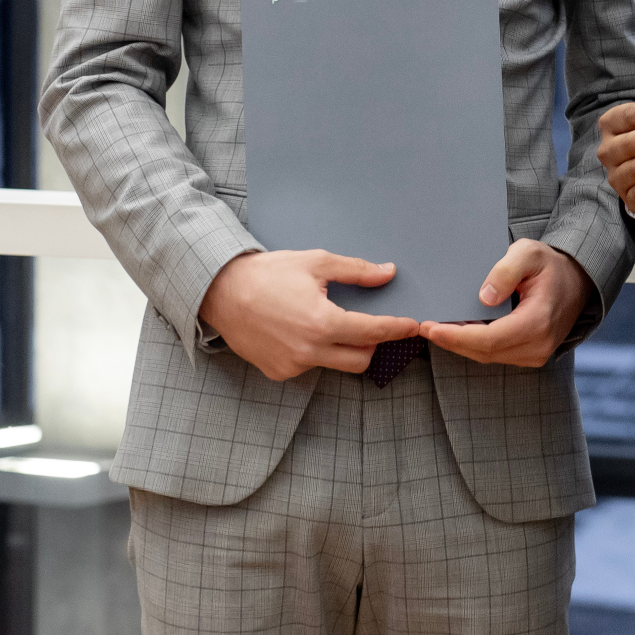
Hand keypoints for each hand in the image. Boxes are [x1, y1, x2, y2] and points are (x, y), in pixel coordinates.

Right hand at [198, 249, 420, 381]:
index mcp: (323, 323)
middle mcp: (309, 351)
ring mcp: (292, 366)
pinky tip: (304, 331)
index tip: (413, 326)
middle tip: (373, 324)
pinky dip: (317, 352)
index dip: (397, 329)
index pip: (374, 332)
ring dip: (345, 348)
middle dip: (374, 344)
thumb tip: (388, 273)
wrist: (221, 292)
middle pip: (361, 360)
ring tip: (334, 323)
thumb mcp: (317, 263)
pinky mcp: (278, 372)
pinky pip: (310, 366)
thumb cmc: (270, 273)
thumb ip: (357, 271)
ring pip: (336, 365)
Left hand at [419, 240, 593, 367]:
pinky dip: (475, 344)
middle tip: (424, 327)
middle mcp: (539, 345)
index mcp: (539, 321)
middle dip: (451, 341)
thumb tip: (483, 297)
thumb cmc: (551, 265)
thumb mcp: (529, 253)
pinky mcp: (531, 355)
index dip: (457, 336)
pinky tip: (459, 331)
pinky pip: (496, 353)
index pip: (490, 339)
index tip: (431, 327)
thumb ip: (506, 271)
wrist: (579, 280)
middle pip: (484, 351)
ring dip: (460, 344)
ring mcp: (536, 354)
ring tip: (436, 328)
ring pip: (488, 355)